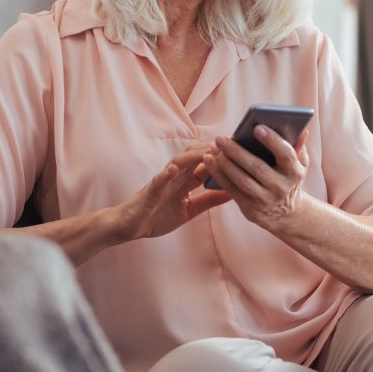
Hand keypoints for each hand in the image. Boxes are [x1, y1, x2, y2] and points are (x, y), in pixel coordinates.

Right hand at [113, 145, 229, 241]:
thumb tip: (232, 193)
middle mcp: (175, 176)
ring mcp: (162, 182)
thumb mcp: (190, 210)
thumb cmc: (158, 216)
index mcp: (185, 180)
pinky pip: (158, 181)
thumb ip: (209, 200)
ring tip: (209, 152)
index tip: (240, 149)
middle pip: (195, 156)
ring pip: (179, 163)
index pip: (206, 163)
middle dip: (211, 149)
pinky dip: (166, 175)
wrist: (131, 226)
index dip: (221, 156)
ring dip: (193, 157)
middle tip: (230, 145)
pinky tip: (174, 170)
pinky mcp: (150, 192)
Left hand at [202, 126, 308, 231]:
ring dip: (224, 164)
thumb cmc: (289, 179)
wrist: (286, 214)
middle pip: (257, 167)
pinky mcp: (250, 208)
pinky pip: (231, 190)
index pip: (286, 155)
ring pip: (241, 180)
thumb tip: (301, 130)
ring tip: (212, 149)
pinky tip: (209, 162)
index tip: (257, 127)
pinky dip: (219, 175)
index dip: (272, 141)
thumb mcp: (299, 165)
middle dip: (236, 151)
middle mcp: (281, 187)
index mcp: (295, 172)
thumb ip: (298, 147)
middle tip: (220, 138)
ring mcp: (265, 199)